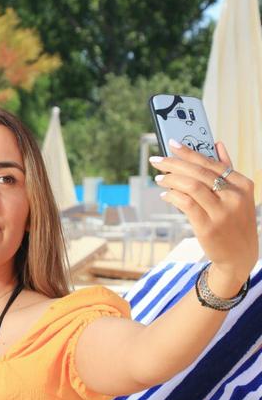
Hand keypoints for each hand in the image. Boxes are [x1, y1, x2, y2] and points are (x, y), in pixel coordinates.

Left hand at [151, 140, 257, 293]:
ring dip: (170, 180)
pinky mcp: (208, 227)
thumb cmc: (234, 222)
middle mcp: (234, 196)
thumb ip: (227, 169)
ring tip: (159, 178)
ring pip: (191, 186)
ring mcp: (222, 212)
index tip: (172, 144)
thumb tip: (217, 144)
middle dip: (174, 163)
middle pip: (199, 172)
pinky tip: (165, 195)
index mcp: (242, 184)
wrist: (239, 256)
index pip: (211, 163)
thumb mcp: (238, 195)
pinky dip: (172, 196)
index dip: (189, 152)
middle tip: (157, 160)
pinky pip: (185, 204)